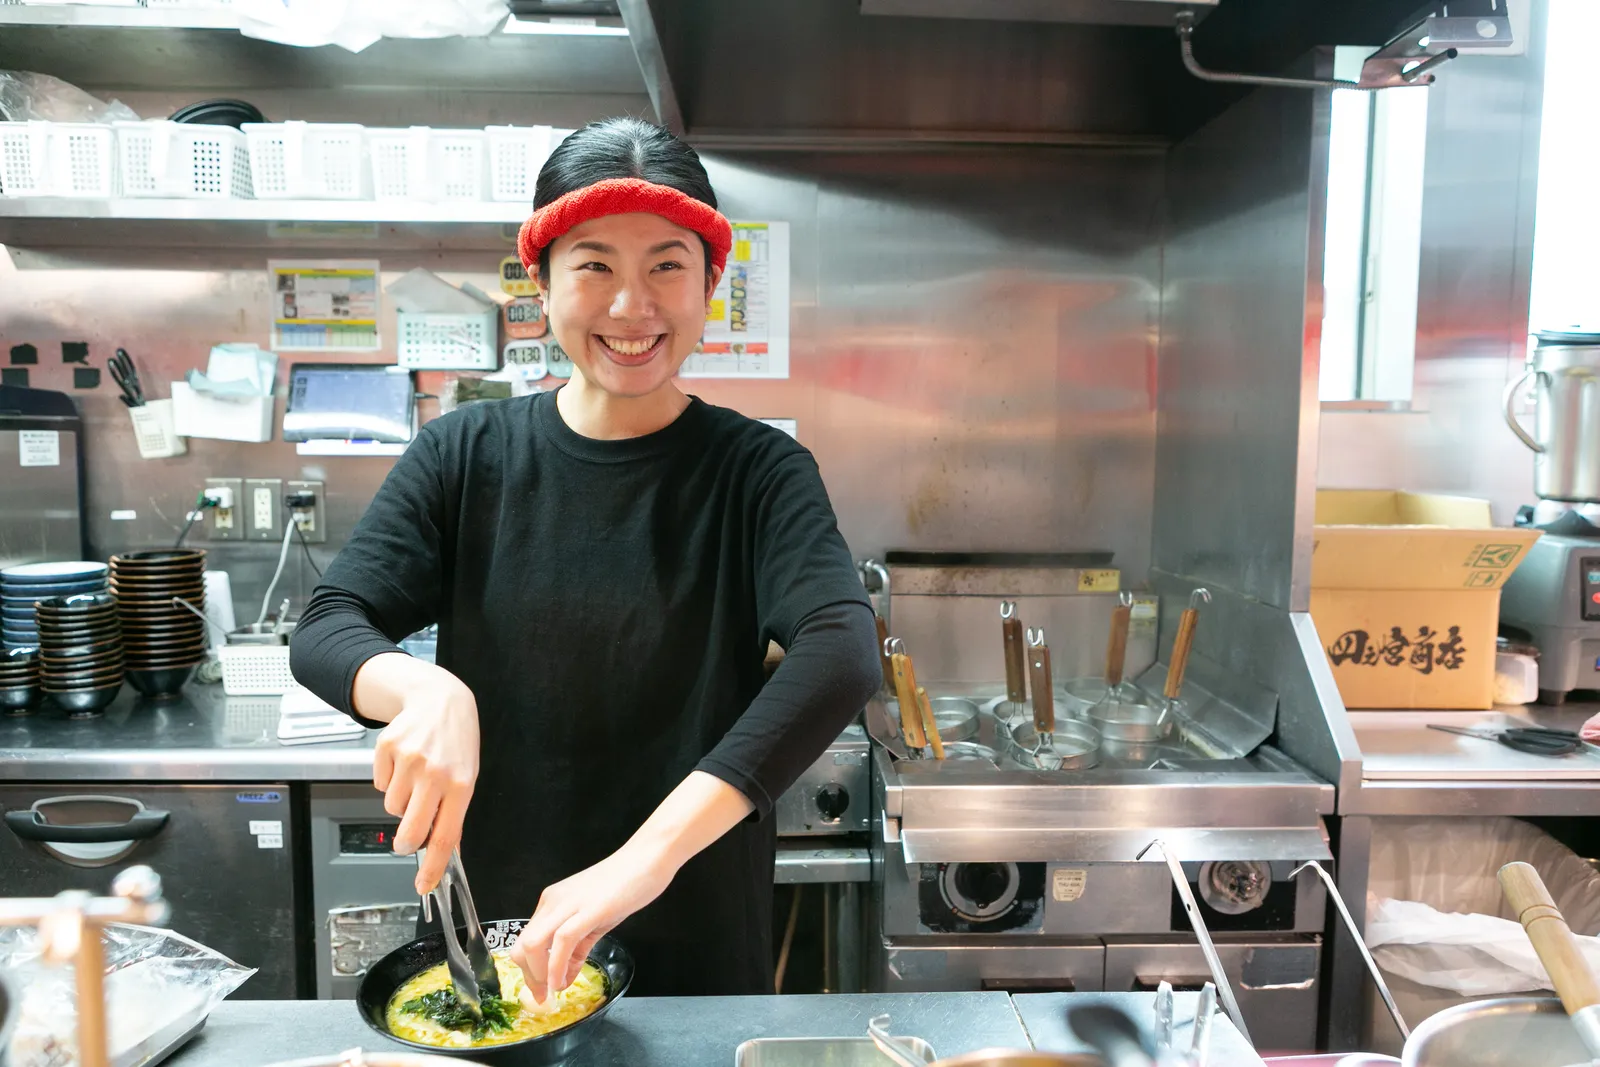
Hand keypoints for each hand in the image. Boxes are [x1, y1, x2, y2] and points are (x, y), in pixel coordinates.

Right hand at [369, 662, 479, 893]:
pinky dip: (389, 779)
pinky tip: (403, 761)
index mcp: (461, 784)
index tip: (423, 886)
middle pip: (411, 830)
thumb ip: (454, 812)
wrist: (440, 699)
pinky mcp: (387, 748)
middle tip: (405, 840)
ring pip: (392, 807)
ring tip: (415, 777)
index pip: (445, 835)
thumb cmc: (457, 741)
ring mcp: (409, 760)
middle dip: (404, 842)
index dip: (432, 866)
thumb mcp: (467, 775)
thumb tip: (446, 851)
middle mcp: (435, 773)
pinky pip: (380, 784)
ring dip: (401, 800)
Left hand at [508, 842, 675, 1004]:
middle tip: (545, 996)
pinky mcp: (588, 909)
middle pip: (522, 945)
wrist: (648, 858)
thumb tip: (565, 978)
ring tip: (552, 991)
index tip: (541, 991)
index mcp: (553, 902)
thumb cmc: (626, 884)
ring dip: (538, 975)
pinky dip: (556, 966)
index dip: (528, 971)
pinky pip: (561, 941)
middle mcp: (553, 901)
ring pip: (533, 944)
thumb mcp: (597, 920)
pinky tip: (561, 981)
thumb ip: (579, 949)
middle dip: (530, 978)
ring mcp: (568, 904)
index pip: (526, 941)